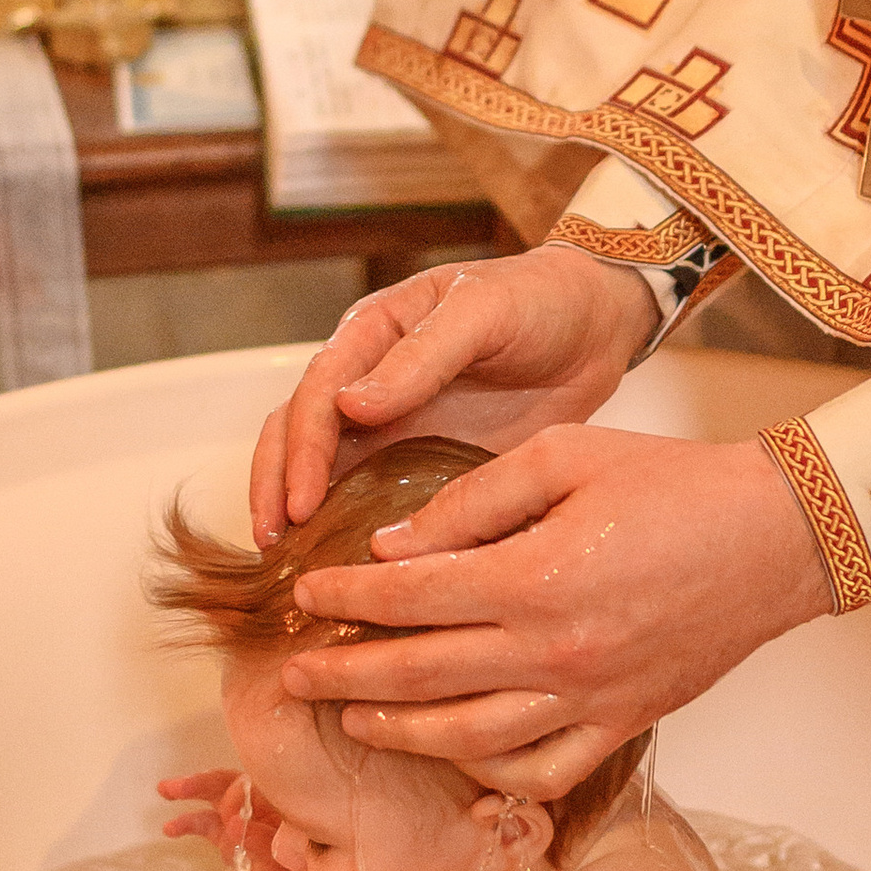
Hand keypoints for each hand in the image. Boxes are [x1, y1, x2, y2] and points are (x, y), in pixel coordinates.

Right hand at [157, 769, 298, 870]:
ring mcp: (247, 827)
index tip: (228, 820)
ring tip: (165, 789)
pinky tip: (169, 828)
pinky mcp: (234, 844)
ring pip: (217, 801)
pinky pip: (209, 825)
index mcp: (283, 811)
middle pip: (232, 785)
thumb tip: (231, 825)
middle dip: (203, 782)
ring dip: (192, 792)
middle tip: (176, 787)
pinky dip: (190, 823)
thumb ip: (261, 844)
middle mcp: (264, 812)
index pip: (256, 788)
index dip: (237, 798)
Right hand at [249, 244, 658, 541]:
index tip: (302, 501)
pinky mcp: (425, 462)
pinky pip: (376, 499)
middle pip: (298, 434)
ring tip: (290, 565)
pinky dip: (351, 530)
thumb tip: (350, 404)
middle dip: (277, 486)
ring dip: (299, 512)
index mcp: (371, 335)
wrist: (596, 324)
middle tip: (274, 542)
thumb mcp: (481, 311)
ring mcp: (393, 425)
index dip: (301, 450)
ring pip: (325, 470)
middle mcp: (368, 382)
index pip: (316, 394)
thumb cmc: (536, 299)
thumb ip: (420, 356)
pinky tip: (351, 571)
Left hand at [282, 425, 829, 797]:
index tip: (304, 596)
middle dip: (345, 677)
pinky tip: (454, 752)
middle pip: (421, 678)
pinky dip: (489, 774)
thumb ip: (472, 502)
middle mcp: (556, 652)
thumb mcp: (564, 456)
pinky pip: (542, 773)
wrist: (777, 536)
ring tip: (353, 719)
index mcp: (535, 578)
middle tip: (294, 674)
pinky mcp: (623, 724)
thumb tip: (394, 549)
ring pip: (469, 739)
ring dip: (399, 733)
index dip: (345, 600)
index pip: (408, 600)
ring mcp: (591, 700)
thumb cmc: (673, 482)